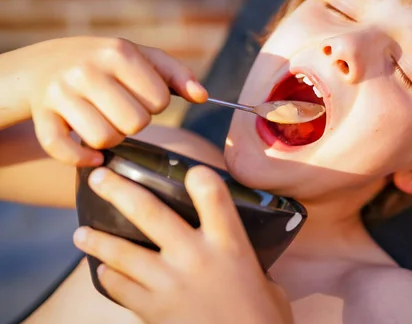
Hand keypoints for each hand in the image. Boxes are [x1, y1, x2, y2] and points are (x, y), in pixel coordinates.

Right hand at [17, 37, 206, 165]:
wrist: (42, 64)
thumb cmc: (105, 64)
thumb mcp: (140, 58)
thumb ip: (176, 75)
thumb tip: (203, 96)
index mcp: (118, 52)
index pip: (160, 100)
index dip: (155, 104)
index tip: (139, 95)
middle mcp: (87, 69)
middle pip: (136, 123)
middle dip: (134, 123)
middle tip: (121, 111)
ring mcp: (61, 92)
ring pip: (106, 138)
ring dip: (111, 138)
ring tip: (104, 122)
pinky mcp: (42, 115)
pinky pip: (65, 150)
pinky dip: (82, 158)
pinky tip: (92, 154)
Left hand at [73, 166, 293, 323]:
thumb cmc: (261, 318)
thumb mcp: (261, 279)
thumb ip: (241, 259)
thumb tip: (230, 253)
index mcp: (229, 244)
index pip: (212, 194)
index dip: (198, 177)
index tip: (189, 172)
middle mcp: (195, 257)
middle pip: (150, 213)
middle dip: (119, 190)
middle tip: (98, 178)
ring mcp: (169, 283)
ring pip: (122, 252)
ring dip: (97, 240)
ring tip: (81, 233)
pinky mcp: (153, 309)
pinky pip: (120, 287)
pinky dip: (109, 277)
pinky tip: (105, 272)